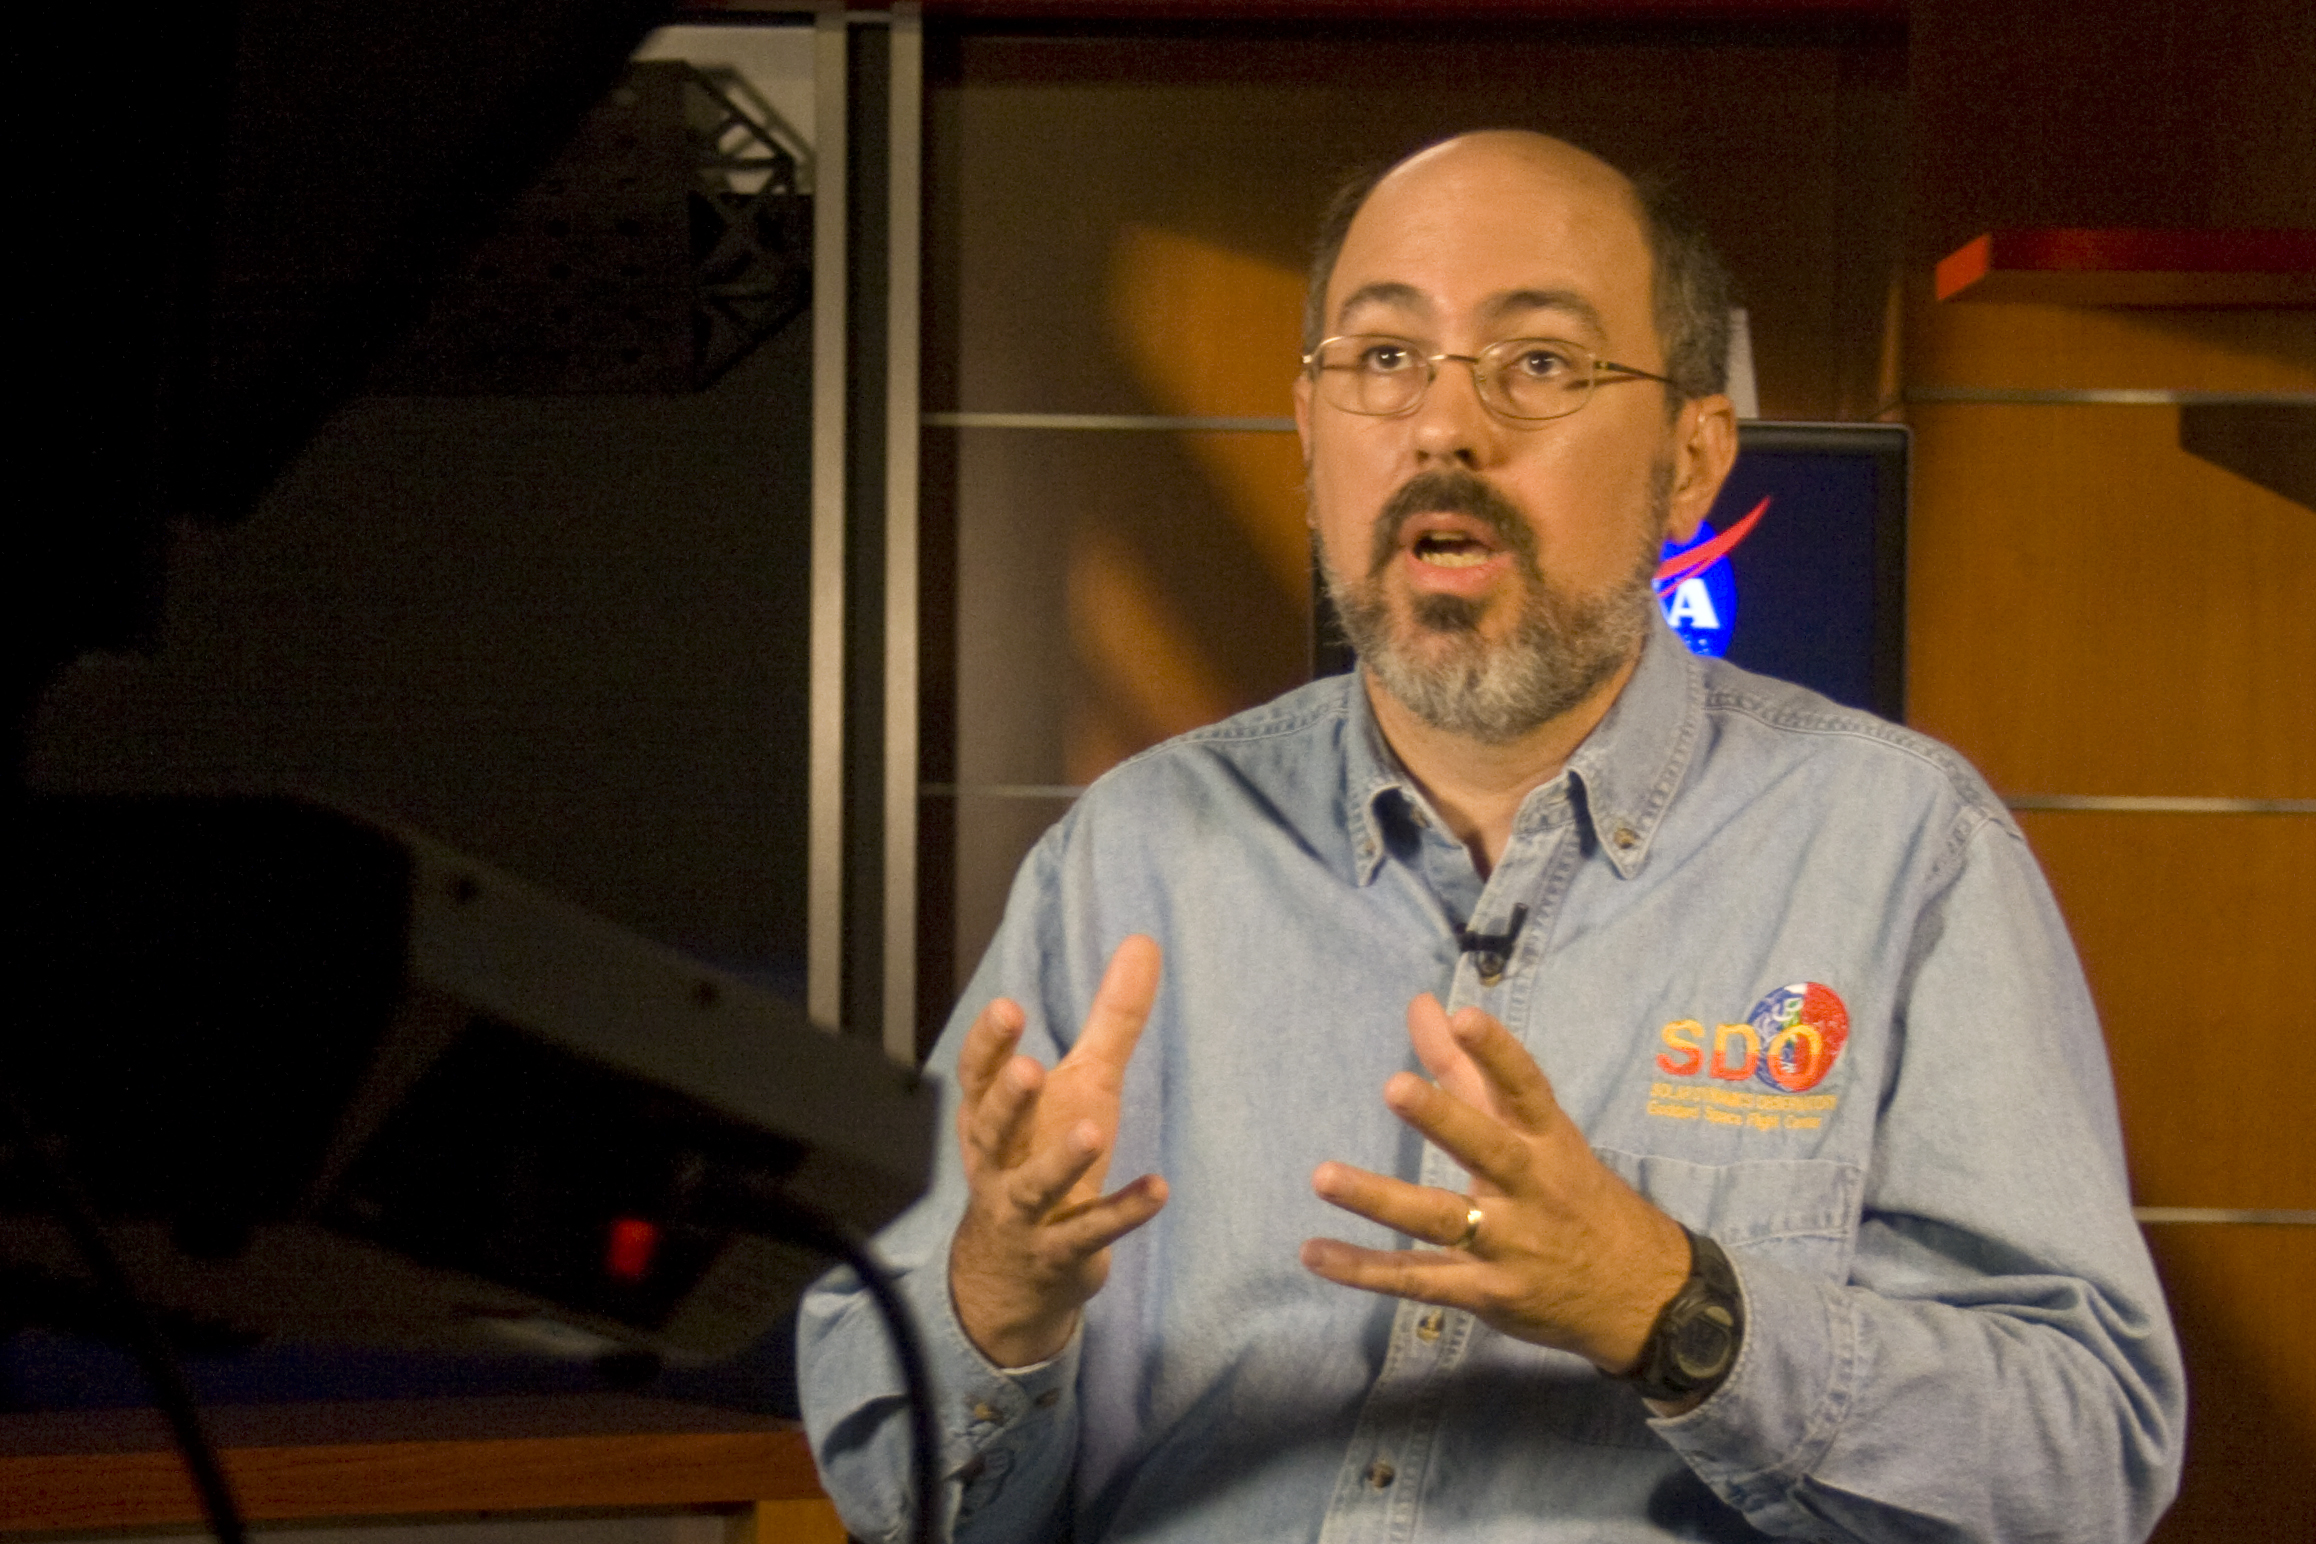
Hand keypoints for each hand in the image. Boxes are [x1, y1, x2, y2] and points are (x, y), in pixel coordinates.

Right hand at [948, 935, 1168, 1367]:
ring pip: (1034, 1187)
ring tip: (1093, 1130)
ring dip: (1060, 1161)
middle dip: (1009, 1099)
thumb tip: (1146, 943)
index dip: (988, 1046)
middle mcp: (999, 1163)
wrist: (1015, 1272)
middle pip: (994, 1129)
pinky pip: (1090, 1232)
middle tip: (1028, 1066)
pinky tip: (1158, 1189)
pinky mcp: (1062, 1251)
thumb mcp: (1080, 1086)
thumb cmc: (1044, 1156)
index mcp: (993, 1118)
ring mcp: (1026, 1213)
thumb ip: (1110, 1020)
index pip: (978, 1077)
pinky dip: (1122, 1212)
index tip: (1008, 1007)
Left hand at [1300, 995, 1689, 1374]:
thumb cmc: (1572, 1193)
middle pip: (1488, 1150)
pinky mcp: (1484, 1292)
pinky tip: (1314, 1252)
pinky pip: (1417, 1281)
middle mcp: (1531, 1190)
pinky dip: (1364, 1270)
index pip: (1526, 1090)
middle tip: (1395, 1086)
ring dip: (1381, 1200)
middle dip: (1445, 1119)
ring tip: (1322, 1177)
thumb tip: (1425, 1005)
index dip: (1499, 1053)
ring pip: (1441, 1220)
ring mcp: (1508, 1246)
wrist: (1640, 1296)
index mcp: (1549, 1142)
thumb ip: (1470, 1067)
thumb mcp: (1535, 1131)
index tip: (1466, 1016)